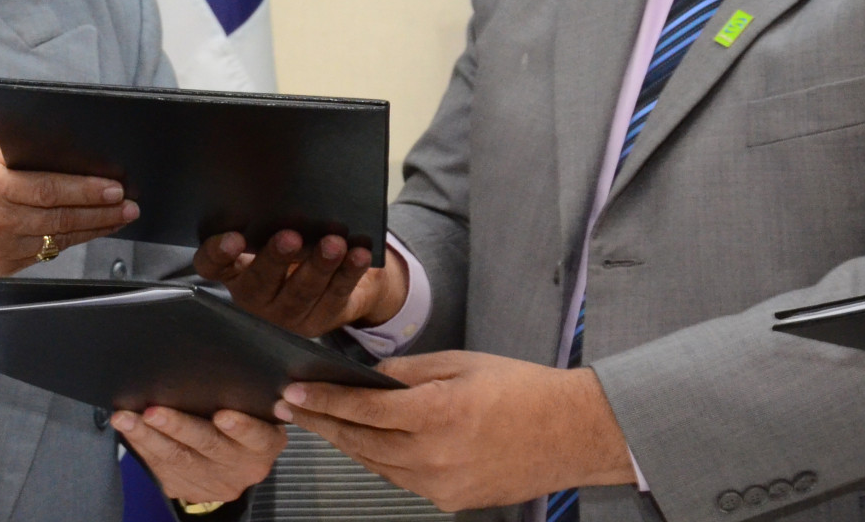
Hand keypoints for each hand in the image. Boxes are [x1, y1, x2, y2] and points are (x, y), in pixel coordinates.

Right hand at [0, 132, 138, 274]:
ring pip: (56, 239)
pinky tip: (84, 233)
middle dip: (102, 213)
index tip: (115, 189)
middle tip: (129, 207)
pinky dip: (66, 243)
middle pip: (61, 217)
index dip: (87, 190)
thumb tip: (63, 148)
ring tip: (118, 220)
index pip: (51, 189)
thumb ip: (17, 147)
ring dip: (92, 230)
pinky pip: (42, 254)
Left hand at [112, 406, 286, 504]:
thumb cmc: (245, 420)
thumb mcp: (258, 409)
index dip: (241, 427)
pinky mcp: (185, 487)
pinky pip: (160, 466)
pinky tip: (127, 428)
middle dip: (178, 427)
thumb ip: (247, 394)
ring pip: (177, 458)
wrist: (235, 463)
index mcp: (263, 445)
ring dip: (148, 436)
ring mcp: (211, 481)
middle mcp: (240, 467)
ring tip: (126, 418)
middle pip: (208, 446)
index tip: (222, 414)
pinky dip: (141, 444)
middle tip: (154, 411)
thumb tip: (217, 361)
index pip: (257, 437)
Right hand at [195, 230, 407, 336]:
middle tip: (290, 236)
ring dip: (319, 266)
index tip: (233, 238)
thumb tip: (283, 199)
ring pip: (302, 292)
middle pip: (259, 282)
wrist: (331, 282)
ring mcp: (287, 314)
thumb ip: (268, 221)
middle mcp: (255, 297)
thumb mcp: (272, 234)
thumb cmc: (293, 249)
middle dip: (275, 259)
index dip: (217, 254)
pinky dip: (349, 273)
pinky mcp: (322, 317)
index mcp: (235, 271)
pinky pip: (337, 294)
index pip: (212, 266)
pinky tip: (358, 254)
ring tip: (333, 243)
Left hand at [273, 350, 634, 511]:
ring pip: (376, 465)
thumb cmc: (522, 389)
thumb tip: (367, 378)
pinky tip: (368, 445)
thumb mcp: (461, 363)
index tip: (294, 393)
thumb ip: (408, 372)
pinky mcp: (451, 501)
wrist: (571, 432)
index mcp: (436, 412)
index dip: (323, 401)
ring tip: (324, 425)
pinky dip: (381, 462)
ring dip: (347, 444)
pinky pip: (402, 481)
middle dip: (324, 424)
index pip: (362, 409)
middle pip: (360, 441)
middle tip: (293, 409)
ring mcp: (441, 484)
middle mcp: (433, 455)